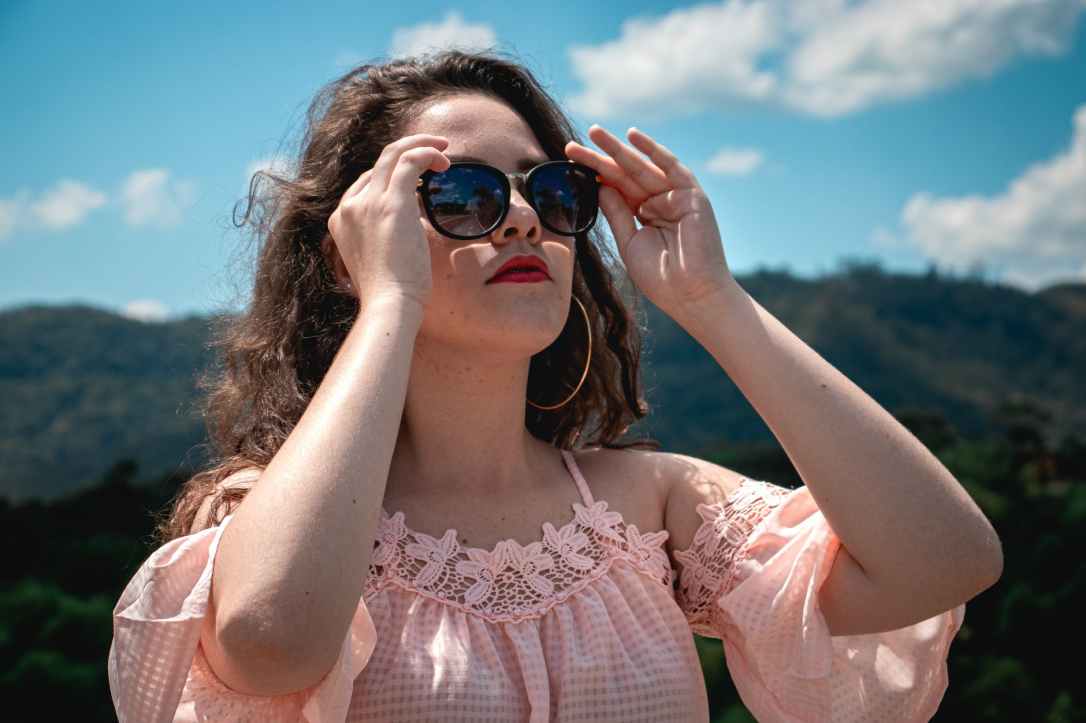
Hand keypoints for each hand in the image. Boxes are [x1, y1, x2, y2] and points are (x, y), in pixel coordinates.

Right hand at [323, 133, 450, 310]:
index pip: (366, 183)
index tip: (419, 180)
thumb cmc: (390, 294)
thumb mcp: (378, 260)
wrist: (388, 305)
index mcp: (341, 220)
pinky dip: (427, 152)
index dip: (393, 175)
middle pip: (378, 162)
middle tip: (436, 152)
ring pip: (393, 153)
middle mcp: (350, 206)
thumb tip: (407, 229)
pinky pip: (410, 160)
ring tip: (445, 150)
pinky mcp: (391, 202)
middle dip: (408, 150)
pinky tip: (444, 160)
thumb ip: (383, 237)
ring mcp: (367, 202)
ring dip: (421, 145)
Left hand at [565, 125, 733, 317]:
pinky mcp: (692, 195)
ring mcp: (676, 197)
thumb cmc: (661, 279)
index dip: (594, 175)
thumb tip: (600, 184)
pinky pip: (671, 167)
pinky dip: (653, 151)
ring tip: (594, 133)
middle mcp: (659, 201)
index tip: (570, 162)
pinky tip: (632, 136)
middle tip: (571, 145)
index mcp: (643, 214)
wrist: (691, 295)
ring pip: (642, 167)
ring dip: (619, 149)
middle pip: (624, 175)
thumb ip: (616, 212)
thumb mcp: (629, 242)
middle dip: (599, 158)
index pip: (615, 188)